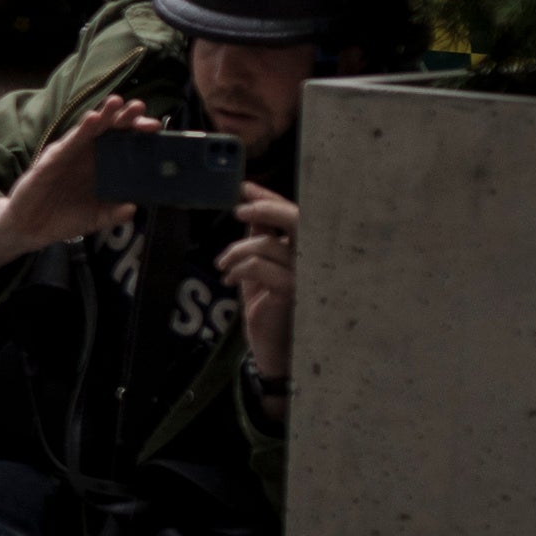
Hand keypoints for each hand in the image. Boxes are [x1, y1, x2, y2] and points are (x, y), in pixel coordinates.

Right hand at [0, 91, 156, 283]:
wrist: (29, 229)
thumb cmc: (63, 219)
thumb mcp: (95, 219)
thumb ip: (114, 214)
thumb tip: (134, 208)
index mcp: (99, 166)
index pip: (121, 143)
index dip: (136, 133)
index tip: (156, 127)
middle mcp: (85, 156)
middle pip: (108, 131)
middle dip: (123, 117)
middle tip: (139, 106)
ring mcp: (68, 155)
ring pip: (88, 131)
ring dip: (102, 115)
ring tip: (117, 102)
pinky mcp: (51, 161)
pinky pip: (68, 144)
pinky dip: (80, 131)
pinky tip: (91, 120)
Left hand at [219, 184, 298, 387]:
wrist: (272, 348)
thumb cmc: (269, 307)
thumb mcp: (261, 266)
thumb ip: (260, 238)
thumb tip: (249, 206)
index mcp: (305, 251)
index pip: (295, 215)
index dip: (270, 198)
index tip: (245, 187)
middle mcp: (312, 260)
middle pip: (297, 220)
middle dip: (266, 209)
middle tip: (239, 211)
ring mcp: (304, 276)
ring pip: (266, 245)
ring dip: (236, 252)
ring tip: (223, 265)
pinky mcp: (291, 292)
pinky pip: (259, 266)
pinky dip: (237, 268)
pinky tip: (229, 279)